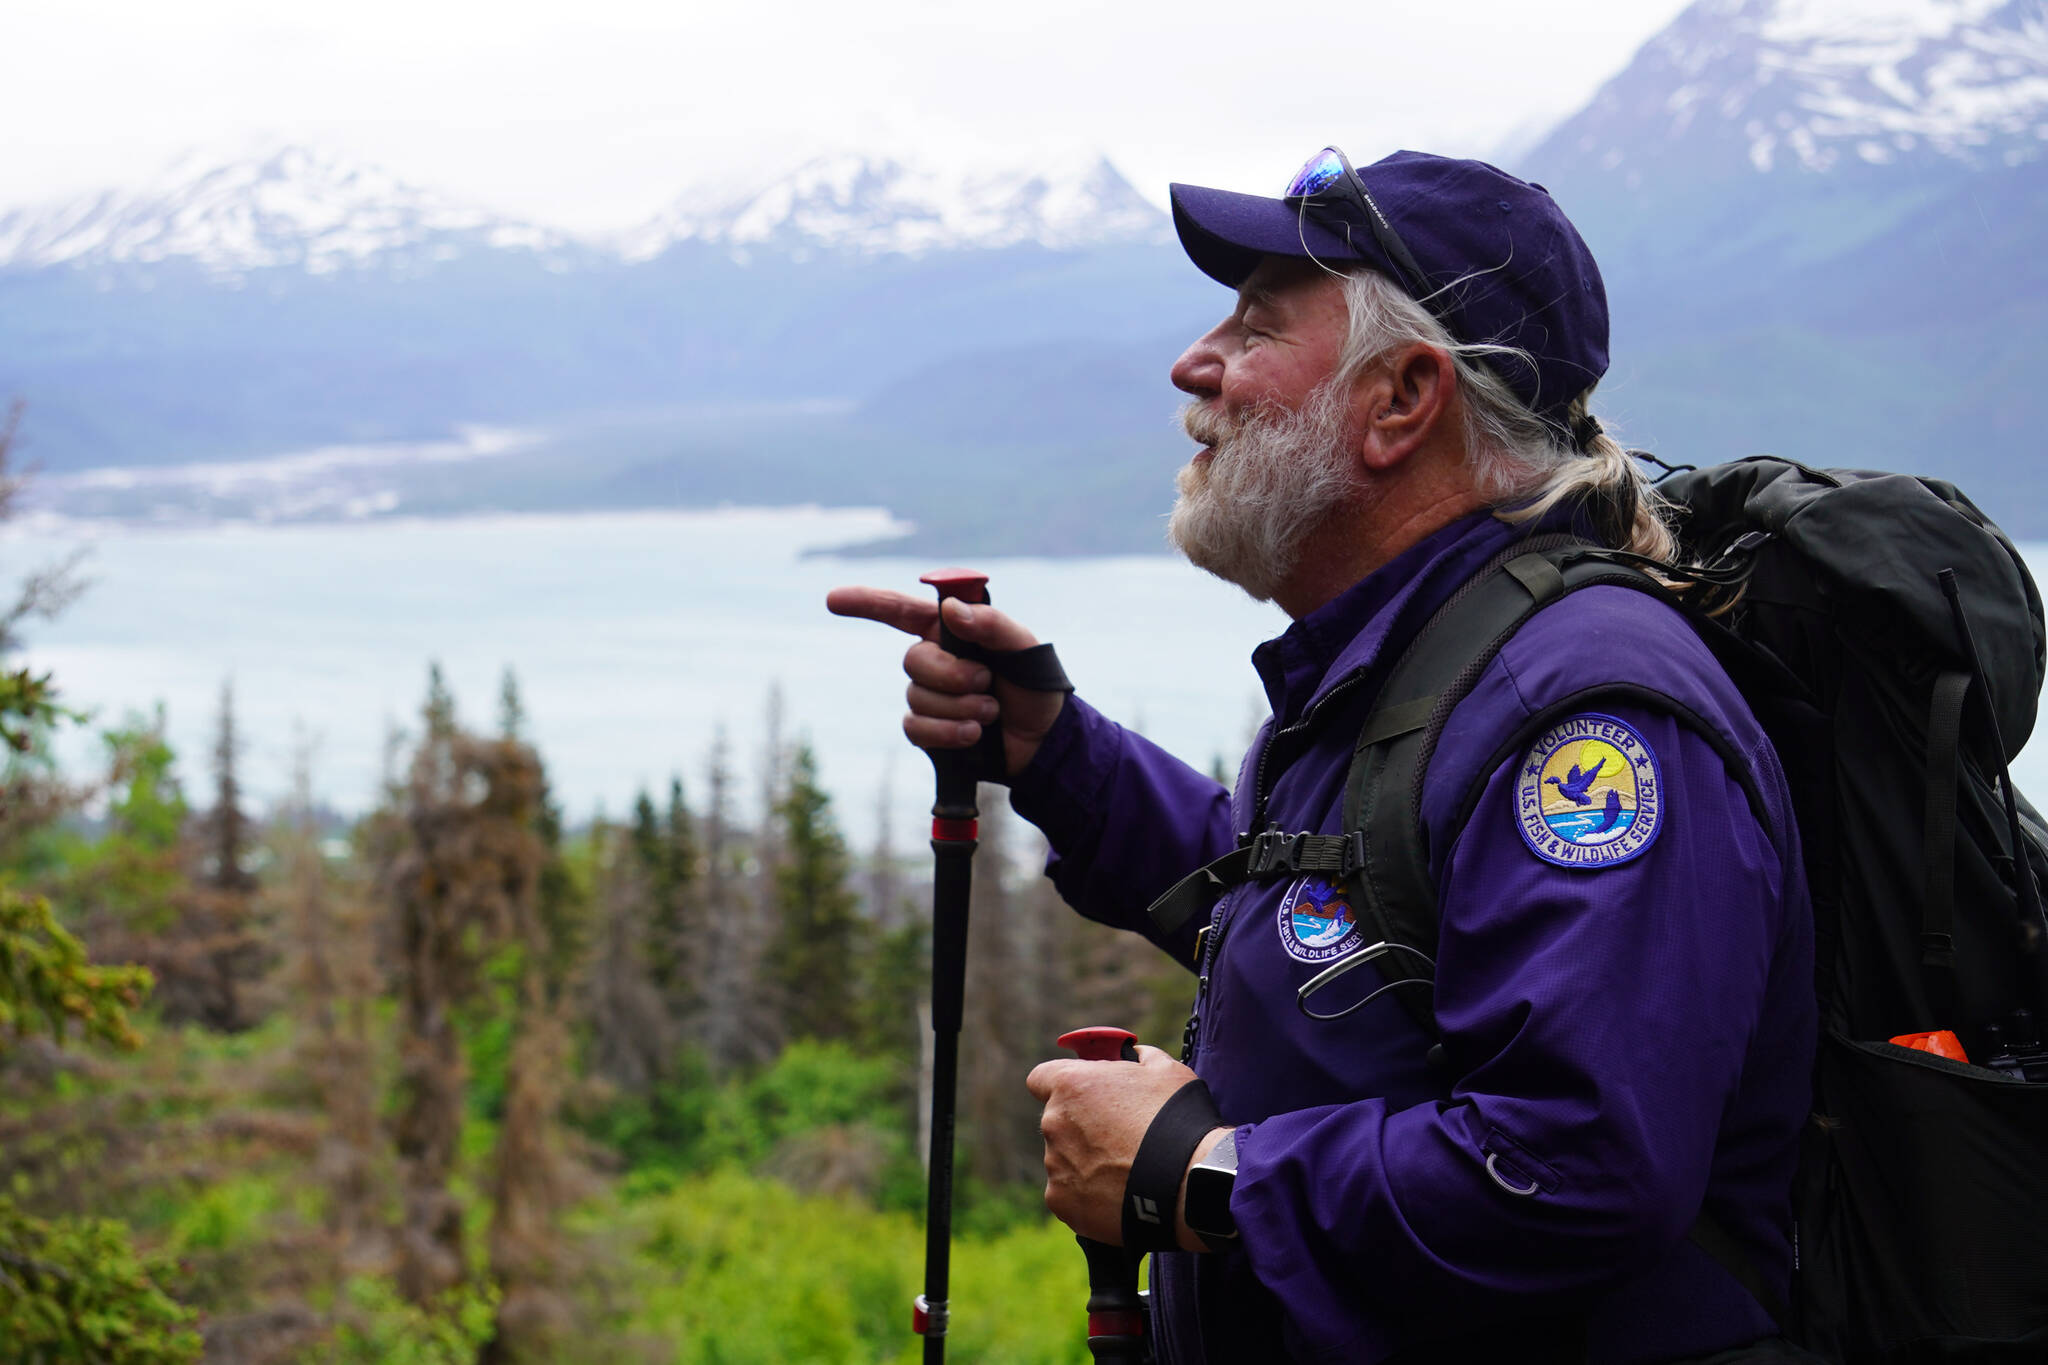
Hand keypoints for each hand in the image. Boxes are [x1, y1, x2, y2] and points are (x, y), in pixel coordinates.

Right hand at [825, 580, 1065, 777]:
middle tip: (987, 682)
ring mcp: (931, 696)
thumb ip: (992, 625)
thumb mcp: (1025, 649)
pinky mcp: (931, 731)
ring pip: (916, 697)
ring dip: (958, 707)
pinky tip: (974, 733)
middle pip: (912, 661)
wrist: (1045, 742)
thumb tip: (951, 610)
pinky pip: (917, 728)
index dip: (866, 603)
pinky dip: (947, 732)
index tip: (833, 600)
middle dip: (951, 675)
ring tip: (990, 711)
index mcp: (951, 631)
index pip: (901, 611)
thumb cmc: (1038, 687)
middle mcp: (936, 660)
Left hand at [1026, 1045, 1226, 1249]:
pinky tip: (1119, 1195)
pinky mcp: (1062, 1201)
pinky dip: (1088, 1195)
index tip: (1082, 1094)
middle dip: (1082, 1127)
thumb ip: (1139, 1058)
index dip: (1061, 1085)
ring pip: (1064, 1160)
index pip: (1042, 1078)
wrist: (1188, 1183)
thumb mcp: (1165, 1070)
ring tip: (1127, 1171)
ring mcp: (1055, 1166)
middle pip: (1058, 1122)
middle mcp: (1054, 1123)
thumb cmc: (1176, 1120)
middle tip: (1119, 1138)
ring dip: (1087, 1162)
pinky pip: (1070, 1194)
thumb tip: (1134, 1056)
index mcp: (1071, 1085)